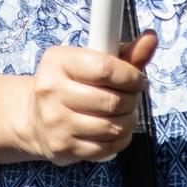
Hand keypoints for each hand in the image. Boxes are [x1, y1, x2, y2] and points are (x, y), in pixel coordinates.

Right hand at [19, 31, 156, 165]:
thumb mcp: (92, 62)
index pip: (105, 69)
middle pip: (112, 101)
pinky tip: (114, 130)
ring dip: (128, 121)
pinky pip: (107, 147)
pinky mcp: (63, 146)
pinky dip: (120, 139)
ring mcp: (55, 121)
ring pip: (113, 127)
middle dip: (132, 101)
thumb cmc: (72, 84)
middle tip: (130, 98)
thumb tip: (151, 38)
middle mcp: (51, 90)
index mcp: (57, 61)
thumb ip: (124, 54)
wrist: (36, 117)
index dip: (130, 77)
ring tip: (124, 114)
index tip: (136, 80)